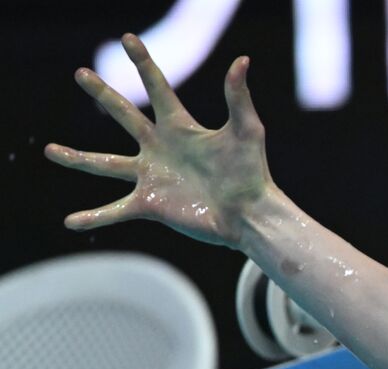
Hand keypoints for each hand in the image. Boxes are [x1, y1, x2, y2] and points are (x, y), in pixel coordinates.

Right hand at [46, 34, 272, 247]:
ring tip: (49, 151)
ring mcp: (152, 176)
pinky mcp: (150, 204)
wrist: (250, 213)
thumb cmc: (252, 173)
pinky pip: (115, 211)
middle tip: (81, 73)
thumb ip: (238, 97)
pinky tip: (71, 222)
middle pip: (124, 115)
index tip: (128, 39)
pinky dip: (94, 218)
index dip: (143, 64)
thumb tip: (241, 60)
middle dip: (103, 94)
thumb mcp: (247, 130)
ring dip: (77, 159)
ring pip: (105, 165)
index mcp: (181, 128)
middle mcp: (160, 149)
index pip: (157, 89)